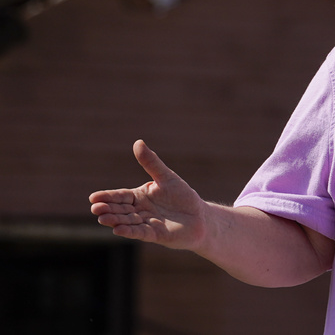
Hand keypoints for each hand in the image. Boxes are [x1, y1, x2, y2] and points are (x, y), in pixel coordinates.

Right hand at [89, 140, 206, 250]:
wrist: (200, 216)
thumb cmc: (182, 196)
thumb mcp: (166, 177)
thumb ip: (151, 163)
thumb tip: (138, 142)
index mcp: (139, 197)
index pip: (120, 196)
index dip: (107, 197)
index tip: (93, 197)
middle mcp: (139, 211)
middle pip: (120, 209)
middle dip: (107, 209)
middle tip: (95, 208)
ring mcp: (146, 223)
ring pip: (127, 221)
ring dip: (115, 220)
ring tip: (102, 218)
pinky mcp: (155, 235)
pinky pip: (139, 232)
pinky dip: (129, 231)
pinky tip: (118, 230)